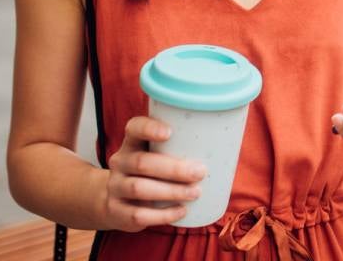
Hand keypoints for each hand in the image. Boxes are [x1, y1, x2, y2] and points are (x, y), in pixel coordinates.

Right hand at [102, 116, 206, 231]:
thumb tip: (228, 143)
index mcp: (132, 143)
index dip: (149, 128)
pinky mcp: (117, 211)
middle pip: (142, 162)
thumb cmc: (149, 173)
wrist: (114, 201)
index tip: (170, 132)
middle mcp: (120, 162)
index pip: (134, 128)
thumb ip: (180, 148)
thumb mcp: (156, 155)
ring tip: (195, 193)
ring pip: (139, 188)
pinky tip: (181, 212)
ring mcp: (115, 187)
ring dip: (171, 191)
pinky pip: (138, 214)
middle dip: (174, 169)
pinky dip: (162, 215)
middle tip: (200, 173)